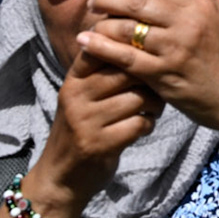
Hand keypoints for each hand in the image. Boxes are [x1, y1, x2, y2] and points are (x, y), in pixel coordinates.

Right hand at [28, 52, 163, 217]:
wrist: (61, 177)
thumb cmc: (83, 129)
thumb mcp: (84, 97)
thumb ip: (105, 72)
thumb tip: (143, 40)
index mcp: (74, 80)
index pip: (104, 48)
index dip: (132, 48)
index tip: (148, 56)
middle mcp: (76, 96)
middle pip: (128, 71)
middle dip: (150, 79)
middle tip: (157, 89)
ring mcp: (85, 121)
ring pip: (139, 97)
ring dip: (155, 105)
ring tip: (152, 109)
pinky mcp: (98, 144)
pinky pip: (139, 123)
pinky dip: (148, 125)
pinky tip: (143, 127)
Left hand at [80, 0, 218, 145]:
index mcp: (202, 5)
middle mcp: (187, 24)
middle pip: (135, 3)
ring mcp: (174, 50)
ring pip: (126, 29)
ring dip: (102, 23)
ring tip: (90, 21)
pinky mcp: (164, 76)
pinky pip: (125, 58)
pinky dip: (102, 48)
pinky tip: (86, 42)